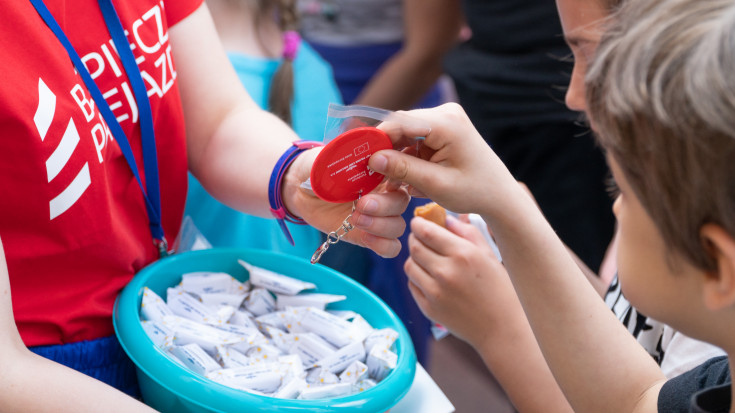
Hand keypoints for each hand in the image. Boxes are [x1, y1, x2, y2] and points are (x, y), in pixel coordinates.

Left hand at [283, 147, 410, 258]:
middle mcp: (385, 193)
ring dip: (381, 225)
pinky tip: (365, 237)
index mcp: (382, 170)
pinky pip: (390, 247)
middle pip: (402, 202)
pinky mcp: (369, 235)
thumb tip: (357, 154)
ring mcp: (379, 216)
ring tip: (356, 219)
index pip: (403, 171)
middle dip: (384, 205)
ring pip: (398, 225)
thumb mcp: (327, 157)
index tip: (380, 172)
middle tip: (362, 203)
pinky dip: (383, 245)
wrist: (300, 189)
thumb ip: (344, 156)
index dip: (399, 173)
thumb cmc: (317, 168)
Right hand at [369, 103, 521, 215]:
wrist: (500, 195)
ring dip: (396, 156)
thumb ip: (403, 169)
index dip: (376, 139)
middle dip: (385, 150)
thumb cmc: (474, 192)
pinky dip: (407, 158)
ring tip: (391, 181)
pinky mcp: (443, 129)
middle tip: (370, 173)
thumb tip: (373, 158)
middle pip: (401, 126)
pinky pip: (415, 140)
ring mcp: (445, 119)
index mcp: (447, 123)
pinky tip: (406, 177)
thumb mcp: (436, 185)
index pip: (400, 123)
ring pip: (406, 134)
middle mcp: (446, 113)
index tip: (358, 159)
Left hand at [404, 214, 524, 345]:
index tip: (420, 223)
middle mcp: (446, 272)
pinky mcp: (428, 309)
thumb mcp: (490, 255)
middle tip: (422, 238)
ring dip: (415, 258)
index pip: (426, 231)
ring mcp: (435, 293)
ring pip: (409, 265)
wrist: (502, 329)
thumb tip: (446, 219)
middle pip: (414, 247)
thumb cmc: (500, 289)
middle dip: (415, 239)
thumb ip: (467, 233)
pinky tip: (430, 278)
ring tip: (427, 259)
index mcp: (463, 255)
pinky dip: (417, 278)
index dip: (418, 224)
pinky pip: (412, 285)